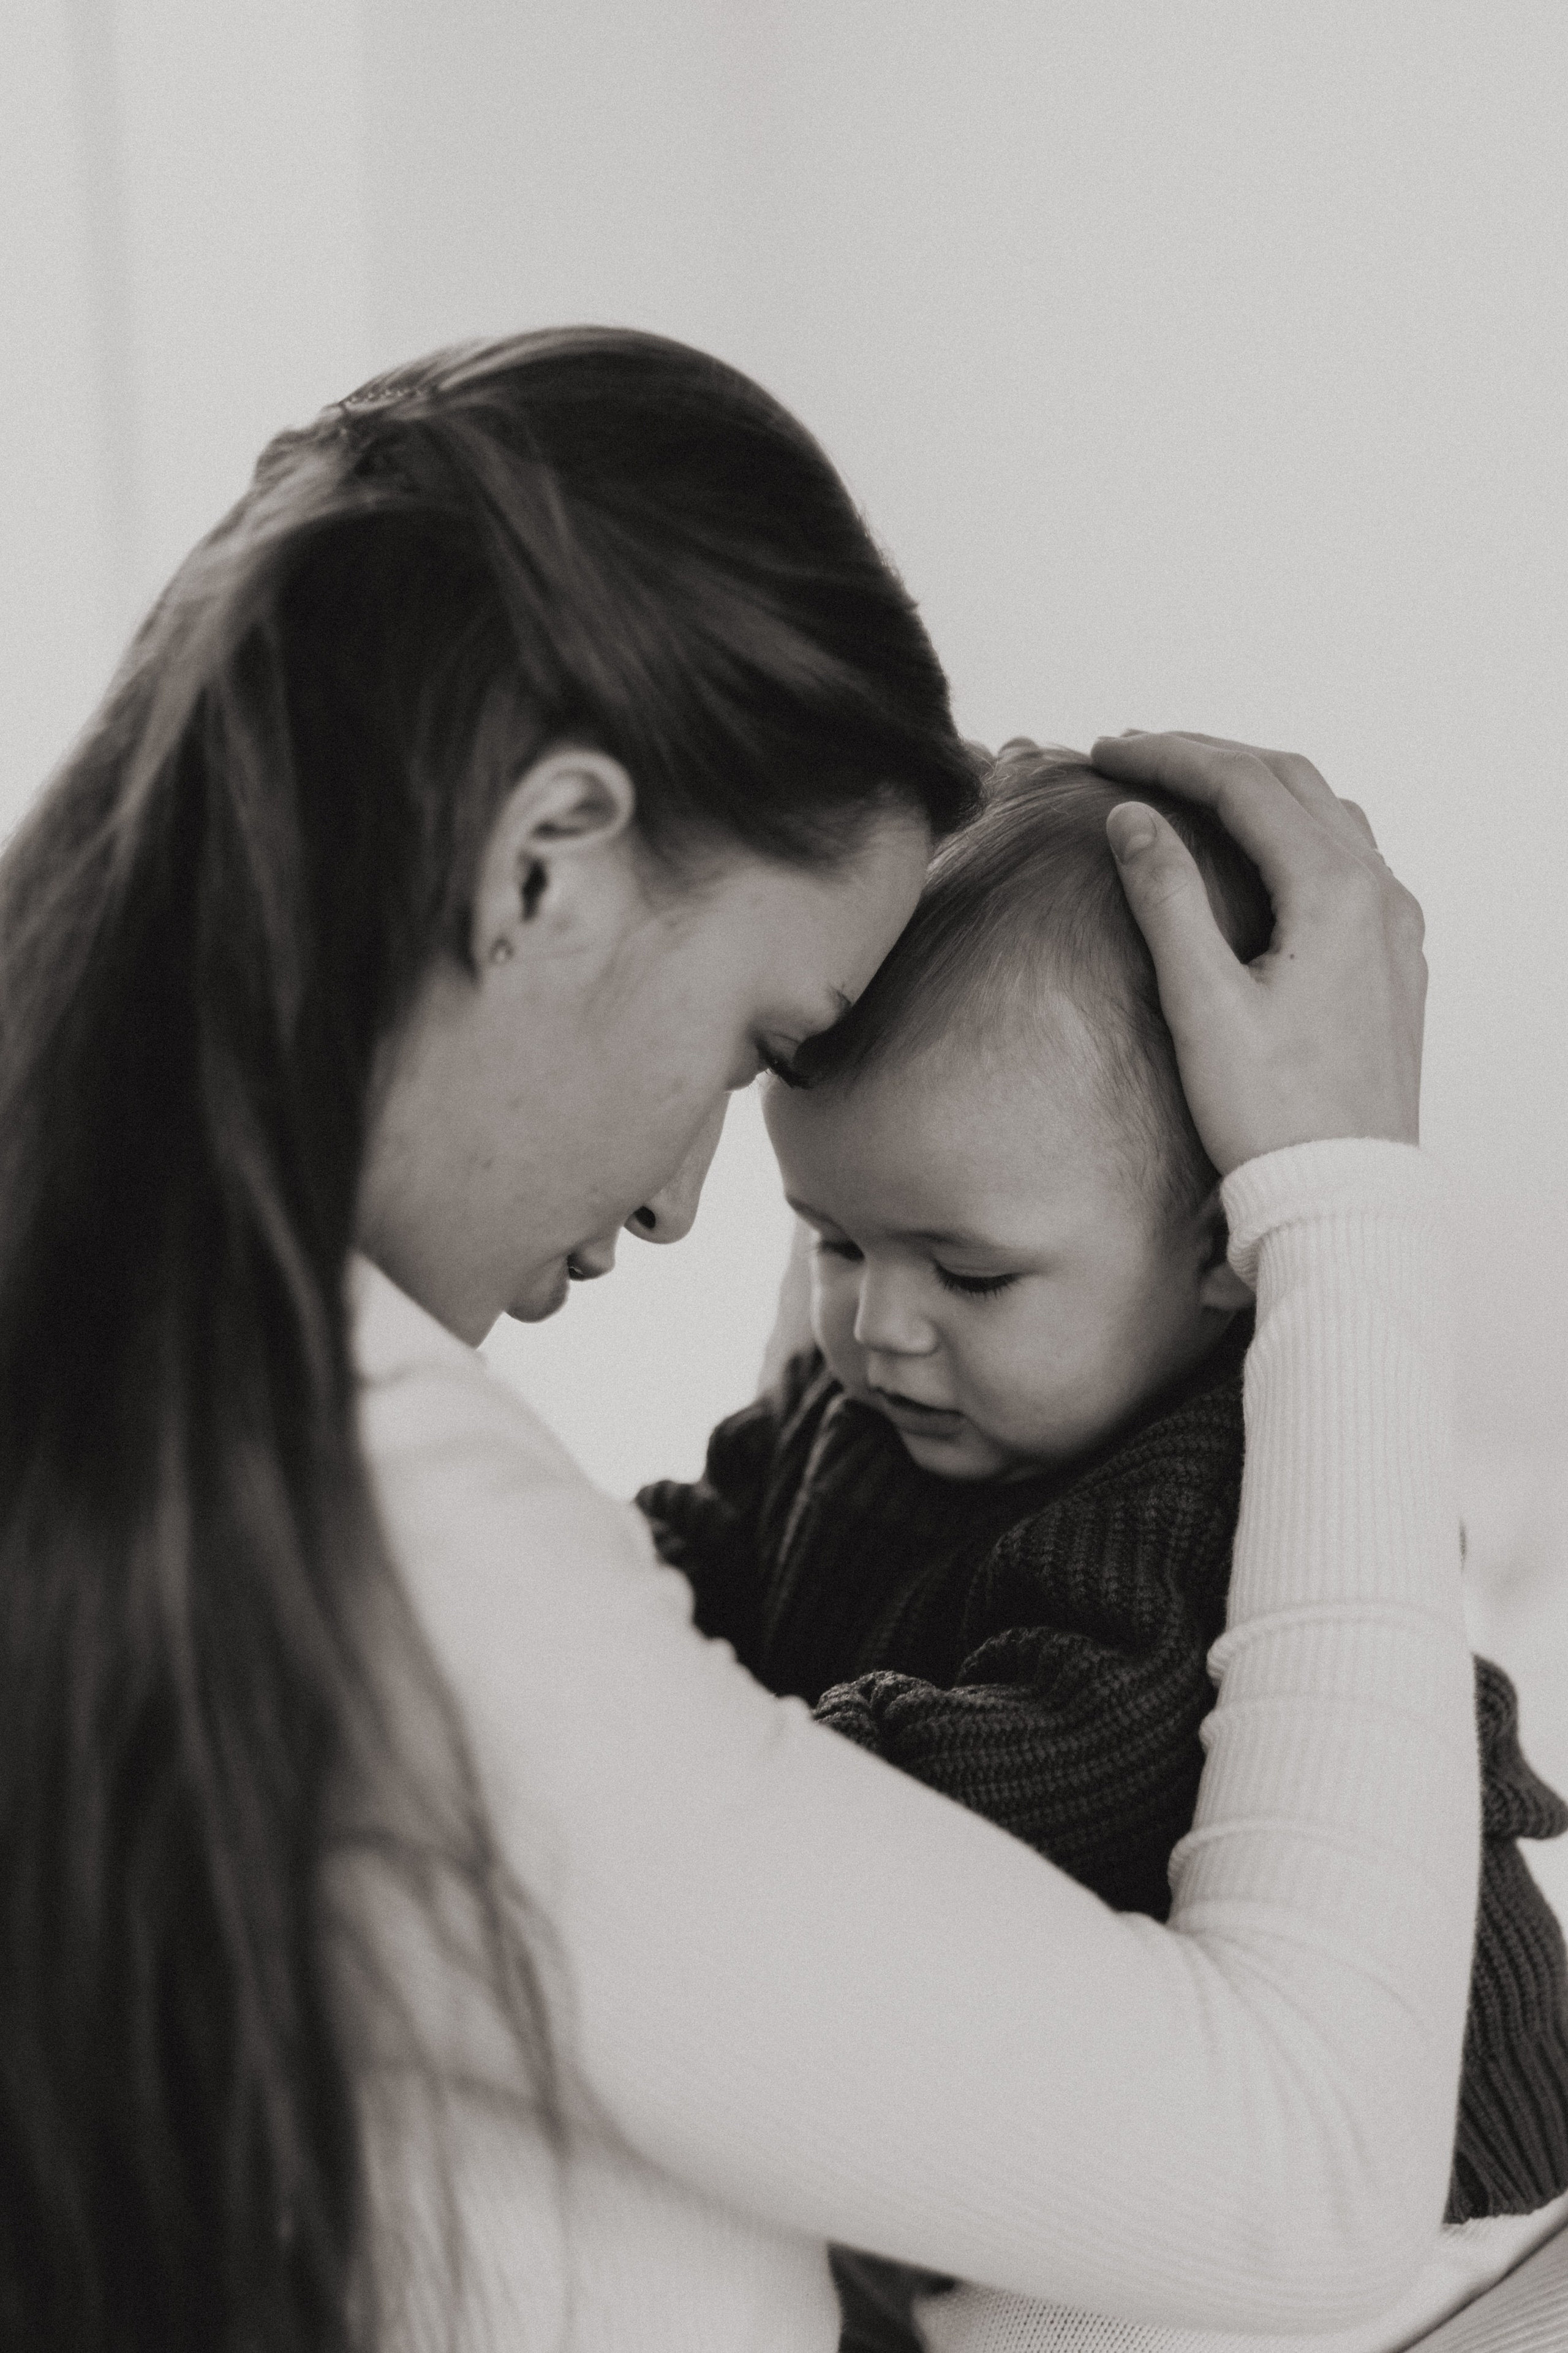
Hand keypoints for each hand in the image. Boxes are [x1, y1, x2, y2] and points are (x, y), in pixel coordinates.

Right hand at [1090, 732, 1425, 1176]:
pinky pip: (1349, 860)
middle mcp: (1379, 896)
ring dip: (1256, 789)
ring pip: (1326, 816)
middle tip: (1135, 755)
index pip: (1245, 784)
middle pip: (1291, 783)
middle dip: (1211, 757)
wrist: (1342, 1197)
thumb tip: (1132, 818)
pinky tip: (1257, 852)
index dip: (1170, 756)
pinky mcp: (1393, 963)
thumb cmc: (1273, 1115)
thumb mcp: (1203, 1003)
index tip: (1107, 751)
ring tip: (1188, 788)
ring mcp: (1395, 929)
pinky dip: (1293, 831)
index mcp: (1336, 892)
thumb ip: (1167, 897)